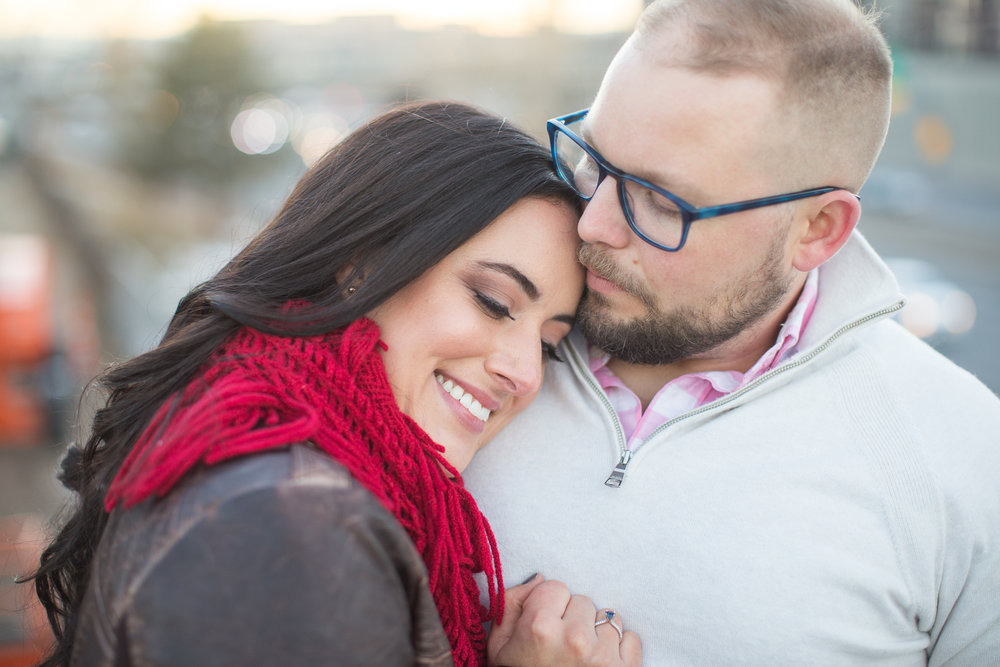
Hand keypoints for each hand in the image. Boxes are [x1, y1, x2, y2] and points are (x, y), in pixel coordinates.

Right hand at [487, 575, 641, 666]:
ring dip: (597, 632)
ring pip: (608, 617)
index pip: (555, 587)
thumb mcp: (500, 645)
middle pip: (582, 601)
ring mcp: (601, 656)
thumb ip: (512, 603)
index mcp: (540, 628)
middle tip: (561, 644)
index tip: (545, 625)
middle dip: (573, 617)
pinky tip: (599, 662)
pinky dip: (619, 648)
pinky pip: (631, 638)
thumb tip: (539, 579)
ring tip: (581, 654)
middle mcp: (573, 638)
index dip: (549, 605)